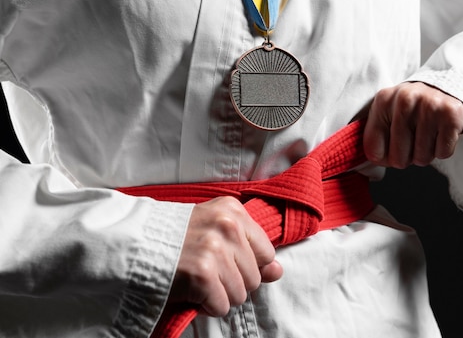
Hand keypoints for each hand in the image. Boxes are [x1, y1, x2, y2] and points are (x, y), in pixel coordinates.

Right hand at [169, 196, 282, 316]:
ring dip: (219, 295)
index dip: (246, 265)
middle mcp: (227, 226)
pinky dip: (207, 305)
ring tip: (198, 280)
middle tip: (206, 272)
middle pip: (255, 277)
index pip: (266, 252)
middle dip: (232, 282)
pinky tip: (191, 290)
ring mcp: (215, 249)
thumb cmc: (172, 237)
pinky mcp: (202, 274)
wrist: (130, 243)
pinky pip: (222, 306)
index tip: (224, 262)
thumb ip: (249, 248)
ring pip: (240, 294)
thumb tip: (278, 271)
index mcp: (233, 210)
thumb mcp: (214, 229)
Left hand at [364, 81, 462, 167]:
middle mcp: (404, 101)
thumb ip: (375, 136)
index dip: (384, 158)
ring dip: (426, 152)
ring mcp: (429, 106)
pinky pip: (442, 153)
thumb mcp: (387, 113)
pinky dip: (442, 150)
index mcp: (383, 101)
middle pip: (398, 159)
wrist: (444, 87)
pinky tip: (441, 132)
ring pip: (421, 158)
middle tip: (414, 139)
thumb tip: (376, 160)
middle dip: (407, 157)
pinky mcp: (451, 115)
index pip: (374, 151)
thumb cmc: (412, 107)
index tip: (392, 148)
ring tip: (428, 133)